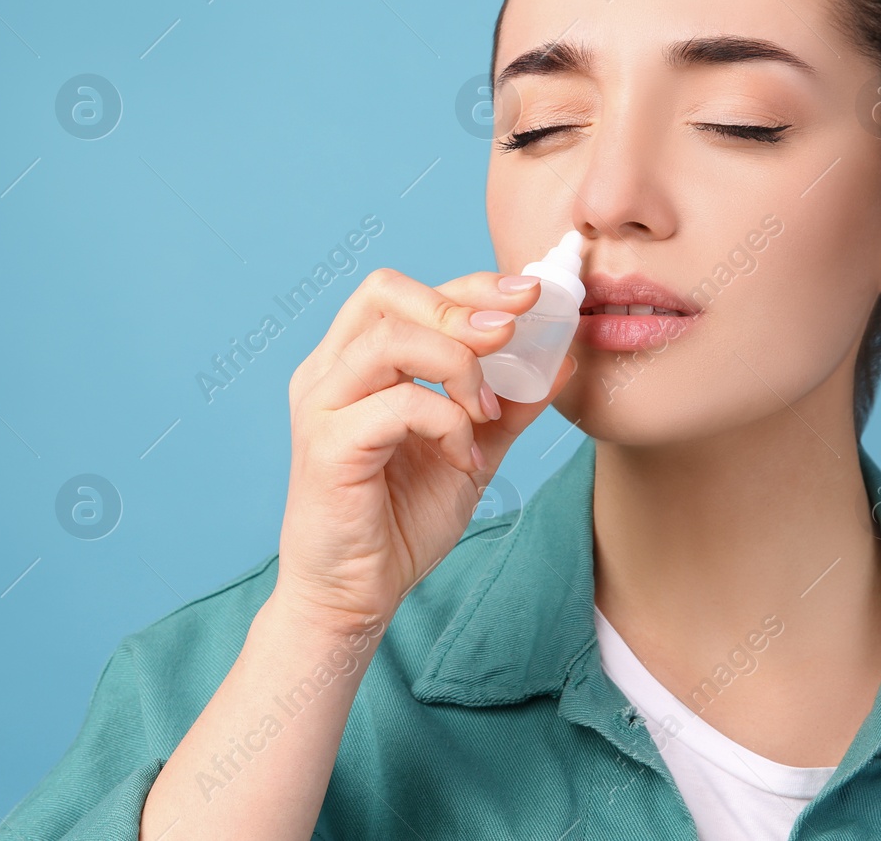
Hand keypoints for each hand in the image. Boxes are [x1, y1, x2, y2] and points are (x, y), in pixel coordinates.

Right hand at [271, 268, 577, 637]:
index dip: (471, 284)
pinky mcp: (328, 444)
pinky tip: (464, 457)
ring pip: (392, 339)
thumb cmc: (398, 522)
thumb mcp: (471, 451)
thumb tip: (559, 357)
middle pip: (386, 292)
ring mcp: (322, 405)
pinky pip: (400, 403)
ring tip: (485, 412)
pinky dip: (447, 422)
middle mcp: (328, 372)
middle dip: (459, 305)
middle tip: (511, 335)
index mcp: (353, 364)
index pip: (407, 293)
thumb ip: (508, 405)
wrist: (357, 596)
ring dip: (458, 366)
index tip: (531, 295)